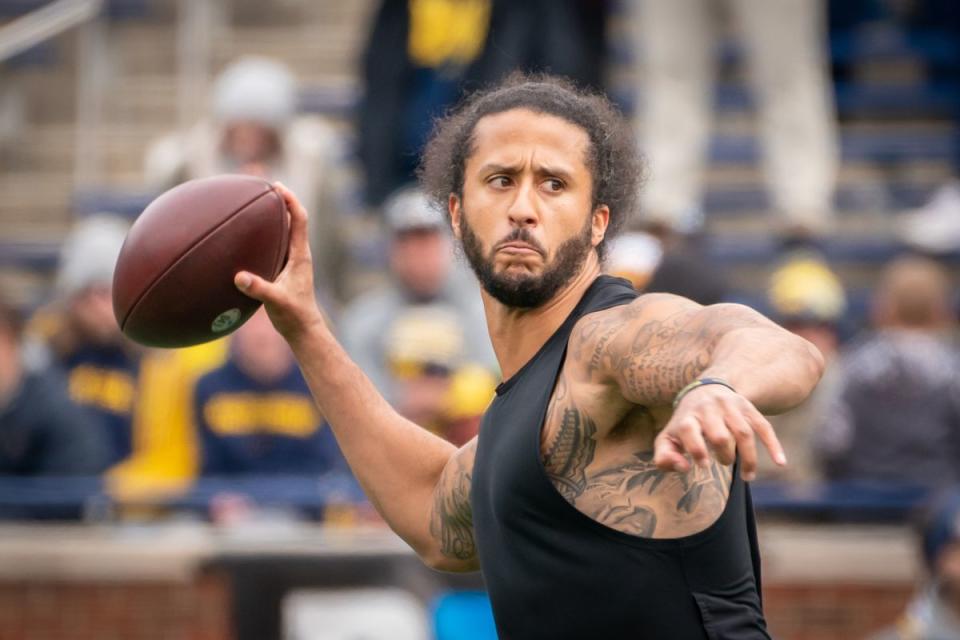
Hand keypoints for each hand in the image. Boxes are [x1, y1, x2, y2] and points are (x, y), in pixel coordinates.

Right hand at [234, 182, 327, 343]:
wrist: (303, 330)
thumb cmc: (294, 316)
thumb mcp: (276, 302)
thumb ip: (260, 289)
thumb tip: (240, 277)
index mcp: (300, 256)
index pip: (299, 220)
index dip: (290, 201)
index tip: (277, 186)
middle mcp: (298, 255)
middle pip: (293, 220)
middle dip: (280, 202)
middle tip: (263, 187)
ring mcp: (292, 262)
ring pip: (285, 232)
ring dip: (274, 217)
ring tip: (256, 205)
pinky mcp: (285, 270)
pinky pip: (276, 245)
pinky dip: (266, 235)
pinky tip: (249, 237)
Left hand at [652, 384, 785, 481]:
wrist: (704, 390)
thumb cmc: (685, 423)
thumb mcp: (668, 438)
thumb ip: (665, 457)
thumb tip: (683, 468)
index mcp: (687, 416)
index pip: (689, 430)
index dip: (696, 450)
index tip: (703, 466)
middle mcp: (709, 408)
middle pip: (721, 436)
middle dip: (724, 455)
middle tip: (722, 462)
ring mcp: (730, 407)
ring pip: (744, 433)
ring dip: (748, 458)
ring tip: (747, 476)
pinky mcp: (748, 408)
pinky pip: (764, 426)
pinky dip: (773, 445)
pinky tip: (781, 462)